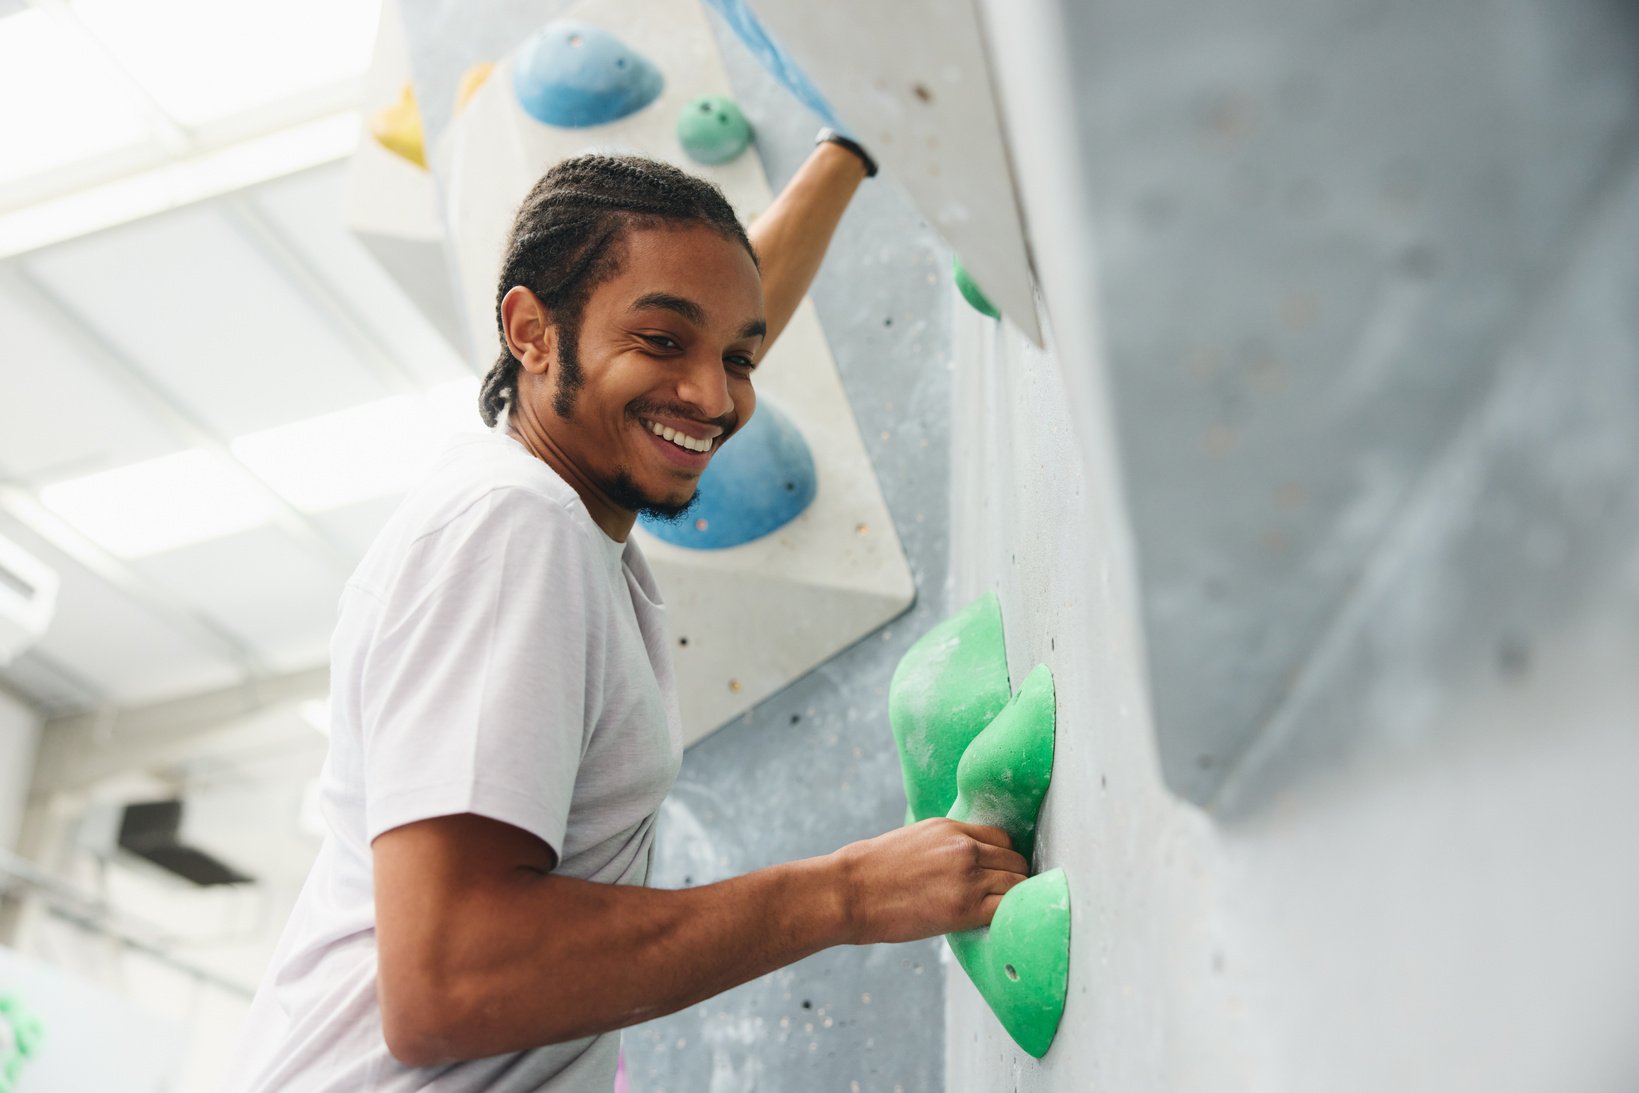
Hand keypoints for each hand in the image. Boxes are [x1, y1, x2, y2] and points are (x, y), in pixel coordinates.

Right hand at [831, 818, 1029, 944]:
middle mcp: (964, 847)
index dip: (1003, 860)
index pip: (1003, 840)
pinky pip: (1008, 910)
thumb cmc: (873, 871)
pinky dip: (1008, 918)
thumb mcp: (914, 840)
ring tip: (996, 915)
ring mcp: (968, 876)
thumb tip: (964, 864)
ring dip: (1012, 900)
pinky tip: (995, 926)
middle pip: (1016, 862)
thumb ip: (945, 847)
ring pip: (1018, 885)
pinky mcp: (966, 907)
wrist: (851, 891)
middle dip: (1012, 880)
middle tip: (1000, 900)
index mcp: (951, 828)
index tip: (997, 877)